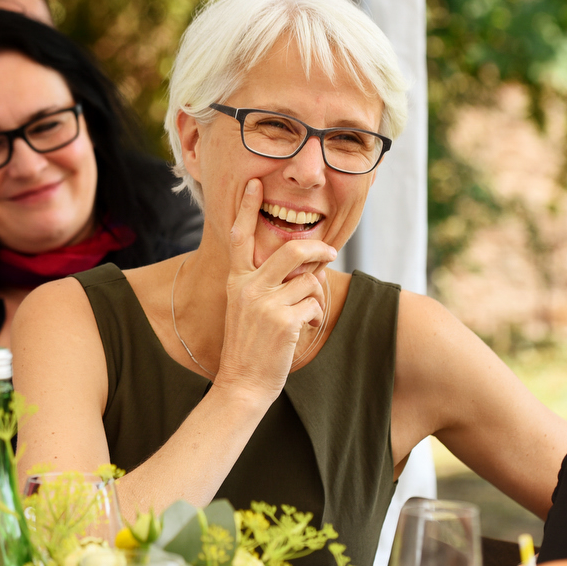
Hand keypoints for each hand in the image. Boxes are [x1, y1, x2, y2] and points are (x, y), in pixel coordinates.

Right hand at [215, 178, 336, 398]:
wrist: (242, 382)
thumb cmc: (249, 345)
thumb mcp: (247, 307)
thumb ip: (266, 282)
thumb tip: (303, 262)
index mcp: (236, 280)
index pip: (240, 236)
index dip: (247, 207)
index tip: (256, 183)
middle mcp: (248, 287)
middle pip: (291, 251)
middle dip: (318, 249)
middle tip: (330, 253)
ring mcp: (265, 304)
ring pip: (308, 281)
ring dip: (314, 297)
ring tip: (304, 315)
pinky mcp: (283, 322)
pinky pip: (313, 305)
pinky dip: (315, 317)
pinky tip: (304, 331)